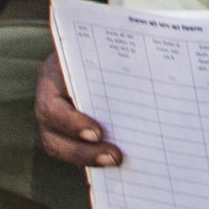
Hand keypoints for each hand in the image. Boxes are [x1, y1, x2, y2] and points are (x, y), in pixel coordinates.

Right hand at [33, 45, 120, 170]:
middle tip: (115, 157)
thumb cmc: (99, 44)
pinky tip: (118, 165)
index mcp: (52, 78)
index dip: (72, 124)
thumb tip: (159, 72)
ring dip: (88, 160)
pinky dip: (93, 159)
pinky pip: (75, 151)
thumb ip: (120, 61)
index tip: (97, 133)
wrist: (89, 47)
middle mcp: (49, 102)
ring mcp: (54, 120)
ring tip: (117, 162)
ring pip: (60, 148)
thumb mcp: (103, 45)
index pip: (52, 107)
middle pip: (53, 137)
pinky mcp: (68, 131)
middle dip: (82, 152)